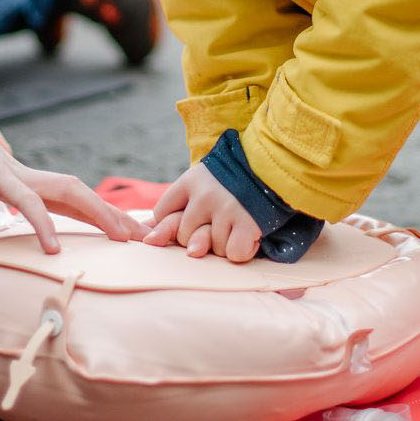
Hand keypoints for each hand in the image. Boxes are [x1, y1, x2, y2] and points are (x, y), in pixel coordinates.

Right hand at [0, 141, 148, 254]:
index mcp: (31, 189)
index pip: (76, 205)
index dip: (103, 220)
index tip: (130, 237)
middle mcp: (33, 180)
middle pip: (84, 198)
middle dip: (115, 218)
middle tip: (144, 240)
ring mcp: (20, 177)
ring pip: (70, 193)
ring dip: (98, 215)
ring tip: (121, 239)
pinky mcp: (0, 179)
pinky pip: (27, 203)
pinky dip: (43, 224)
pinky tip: (53, 249)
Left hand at [144, 162, 261, 261]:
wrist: (272, 166)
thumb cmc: (230, 182)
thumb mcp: (200, 185)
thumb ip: (174, 211)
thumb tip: (147, 240)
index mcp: (190, 181)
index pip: (162, 213)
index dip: (172, 223)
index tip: (190, 218)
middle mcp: (205, 195)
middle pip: (183, 237)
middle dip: (197, 237)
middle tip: (216, 222)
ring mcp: (227, 208)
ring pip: (211, 248)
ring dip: (223, 244)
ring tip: (235, 225)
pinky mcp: (248, 222)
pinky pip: (234, 254)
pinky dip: (242, 251)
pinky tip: (248, 236)